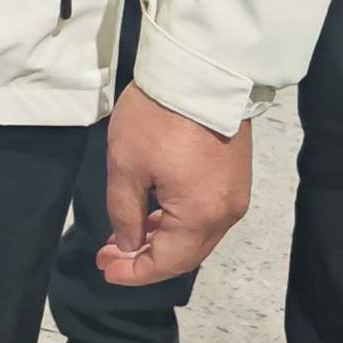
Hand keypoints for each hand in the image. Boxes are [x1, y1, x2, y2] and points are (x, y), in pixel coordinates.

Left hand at [98, 83, 251, 284]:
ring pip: (196, 236)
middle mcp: (227, 213)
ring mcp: (236, 195)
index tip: (106, 269)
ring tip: (125, 237)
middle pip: (186, 254)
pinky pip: (206, 214)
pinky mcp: (235, 178)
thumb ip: (125, 213)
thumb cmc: (157, 118)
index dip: (135, 272)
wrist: (201, 70)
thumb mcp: (126, 166)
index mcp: (202, 215)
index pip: (168, 262)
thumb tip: (129, 245)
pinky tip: (152, 215)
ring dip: (162, 241)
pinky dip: (178, 222)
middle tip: (110, 256)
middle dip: (146, 259)